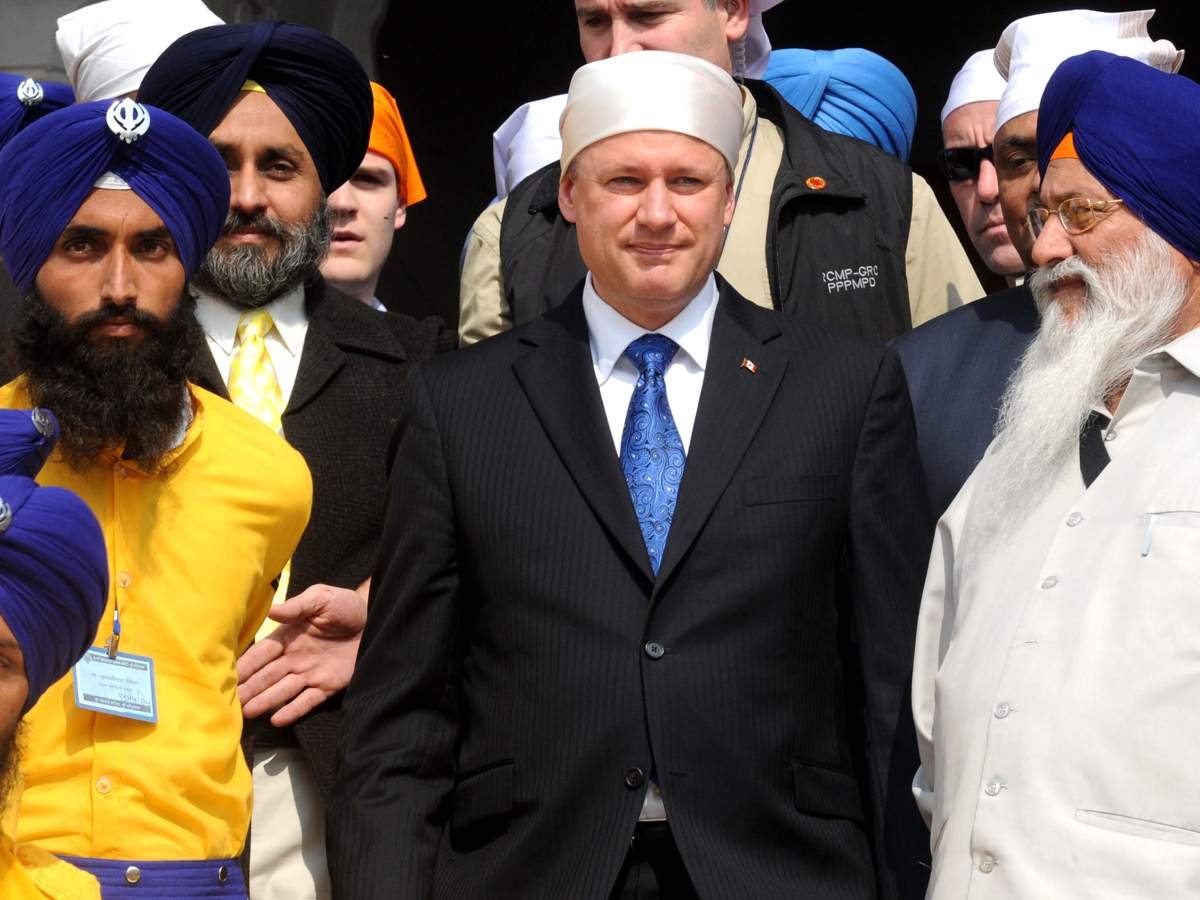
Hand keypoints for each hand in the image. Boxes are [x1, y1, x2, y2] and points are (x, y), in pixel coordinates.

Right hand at [237, 582, 368, 725]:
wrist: (375, 619)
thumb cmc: (345, 605)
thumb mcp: (321, 598)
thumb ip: (297, 606)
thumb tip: (272, 611)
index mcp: (288, 637)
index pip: (261, 654)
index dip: (245, 665)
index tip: (226, 676)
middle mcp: (294, 658)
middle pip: (267, 676)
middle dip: (248, 688)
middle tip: (229, 702)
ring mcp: (310, 673)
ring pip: (282, 690)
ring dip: (265, 701)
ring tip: (246, 712)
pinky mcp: (327, 685)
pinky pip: (307, 700)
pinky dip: (293, 710)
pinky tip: (276, 719)